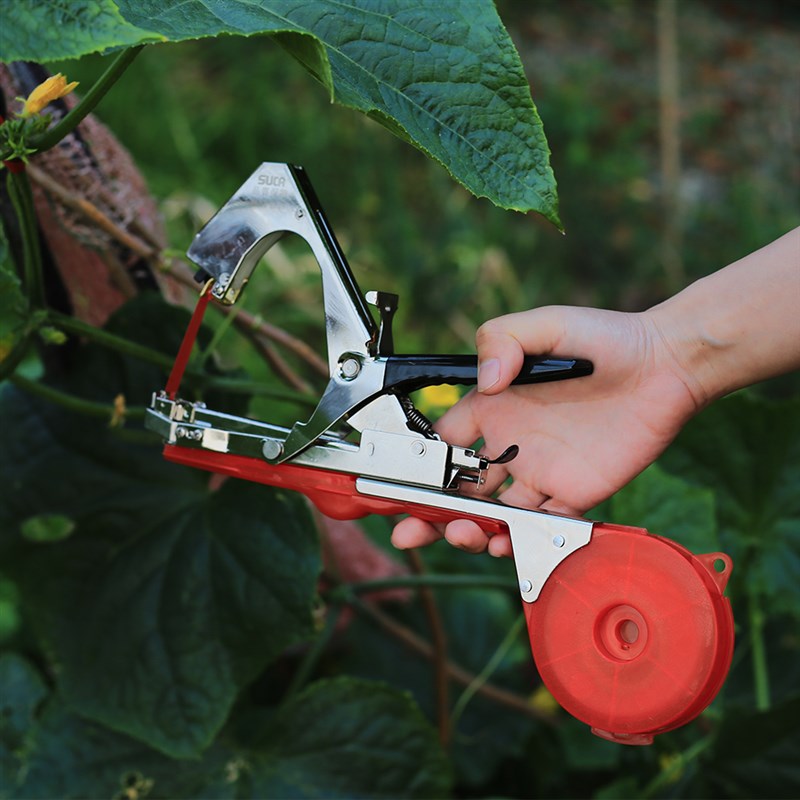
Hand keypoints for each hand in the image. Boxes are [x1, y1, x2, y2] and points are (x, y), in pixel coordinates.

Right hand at [391, 305, 701, 556]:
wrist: (666, 365)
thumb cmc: (604, 337)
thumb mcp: (545, 323)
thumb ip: (503, 340)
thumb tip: (487, 384)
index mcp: (493, 407)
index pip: (442, 441)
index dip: (417, 463)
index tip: (399, 485)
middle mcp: (511, 443)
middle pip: (457, 487)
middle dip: (430, 512)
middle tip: (413, 533)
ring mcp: (541, 471)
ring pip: (494, 513)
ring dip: (471, 529)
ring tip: (465, 535)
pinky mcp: (575, 492)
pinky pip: (542, 525)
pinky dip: (520, 540)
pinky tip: (505, 543)